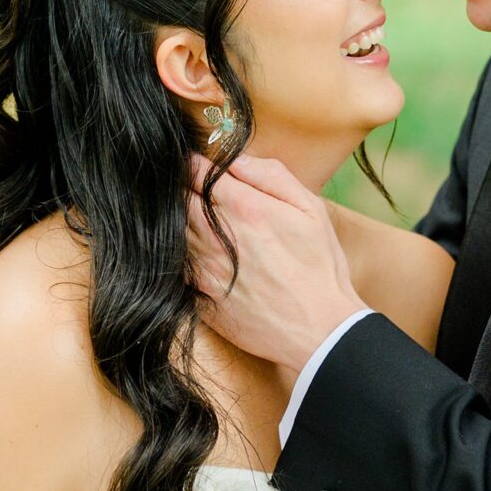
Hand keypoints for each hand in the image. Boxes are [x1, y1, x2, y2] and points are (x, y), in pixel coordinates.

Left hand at [186, 154, 363, 377]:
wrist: (319, 331)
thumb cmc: (319, 268)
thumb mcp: (310, 210)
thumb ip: (271, 176)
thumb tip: (235, 159)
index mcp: (242, 208)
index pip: (194, 171)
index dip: (193, 164)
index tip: (197, 165)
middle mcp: (214, 236)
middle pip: (176, 199)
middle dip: (180, 190)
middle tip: (194, 191)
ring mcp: (203, 268)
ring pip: (171, 232)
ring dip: (177, 221)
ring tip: (199, 222)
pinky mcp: (199, 296)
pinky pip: (176, 265)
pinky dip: (180, 254)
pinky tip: (201, 254)